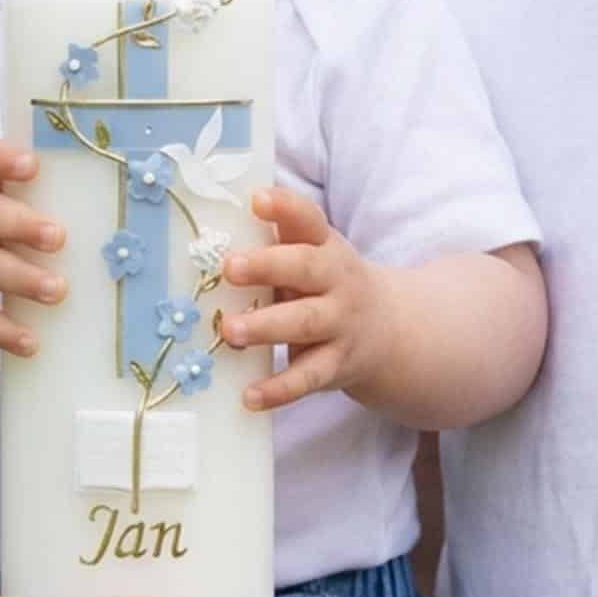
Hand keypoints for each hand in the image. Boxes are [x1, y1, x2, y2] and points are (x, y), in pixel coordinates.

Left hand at [221, 186, 390, 409]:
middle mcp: (337, 280)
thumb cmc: (325, 284)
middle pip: (306, 268)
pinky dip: (279, 389)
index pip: (308, 219)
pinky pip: (307, 377)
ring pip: (304, 322)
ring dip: (265, 327)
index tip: (256, 199)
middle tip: (229, 268)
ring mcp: (339, 323)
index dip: (284, 208)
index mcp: (325, 245)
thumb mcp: (312, 255)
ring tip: (230, 331)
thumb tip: (207, 234)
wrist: (390, 331)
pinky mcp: (336, 364)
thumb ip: (273, 244)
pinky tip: (249, 396)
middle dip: (267, 266)